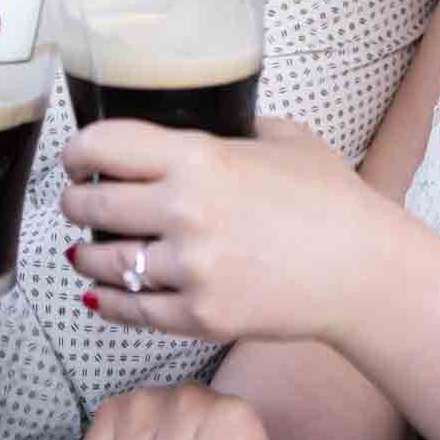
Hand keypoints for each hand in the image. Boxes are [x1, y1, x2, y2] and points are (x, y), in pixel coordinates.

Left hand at [62, 117, 394, 346]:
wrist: (363, 269)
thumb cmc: (330, 198)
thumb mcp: (282, 137)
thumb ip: (234, 127)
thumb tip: (202, 122)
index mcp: (200, 159)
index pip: (106, 146)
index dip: (79, 150)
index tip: (77, 156)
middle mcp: (185, 212)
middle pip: (93, 205)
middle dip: (76, 201)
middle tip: (78, 199)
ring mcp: (191, 269)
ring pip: (104, 261)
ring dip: (85, 252)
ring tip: (82, 247)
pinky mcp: (200, 316)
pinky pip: (132, 311)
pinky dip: (106, 301)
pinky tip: (98, 291)